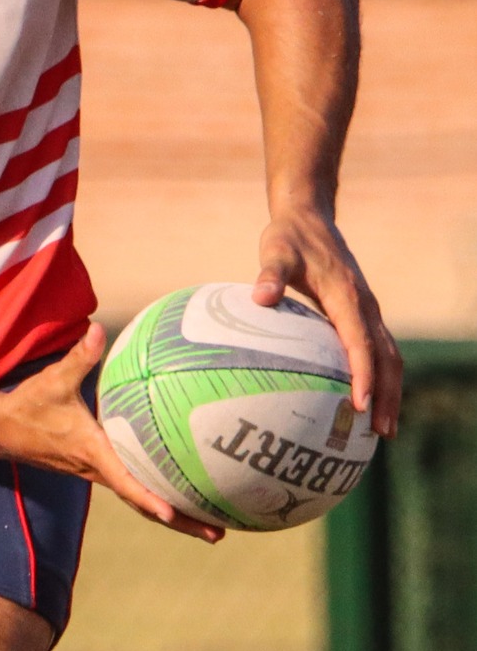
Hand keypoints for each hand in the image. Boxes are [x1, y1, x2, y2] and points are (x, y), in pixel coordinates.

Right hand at [0, 325, 223, 541]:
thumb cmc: (28, 405)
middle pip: (143, 504)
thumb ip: (80, 357)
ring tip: (212, 529)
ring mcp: (97, 474)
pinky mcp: (96, 470)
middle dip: (180, 522)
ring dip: (175, 518)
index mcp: (91, 452)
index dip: (148, 499)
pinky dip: (157, 499)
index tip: (172, 514)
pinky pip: (133, 490)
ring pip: (140, 502)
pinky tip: (181, 495)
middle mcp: (97, 470)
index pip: (124, 482)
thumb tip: (98, 330)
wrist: (1, 430)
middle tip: (217, 536)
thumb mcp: (53, 379)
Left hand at [253, 209, 400, 436]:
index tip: (358, 404)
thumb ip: (269, 274)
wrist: (309, 218)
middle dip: (387, 395)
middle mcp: (365, 306)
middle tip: (381, 432)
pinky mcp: (361, 315)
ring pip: (389, 356)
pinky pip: (378, 351)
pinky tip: (364, 404)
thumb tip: (260, 297)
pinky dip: (379, 378)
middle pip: (387, 357)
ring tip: (382, 430)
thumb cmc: (288, 238)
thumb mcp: (274, 250)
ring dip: (389, 392)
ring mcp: (367, 311)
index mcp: (347, 296)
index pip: (360, 342)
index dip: (363, 374)